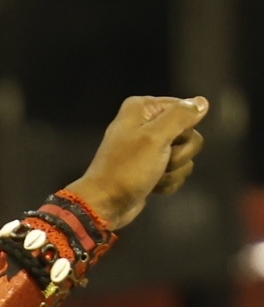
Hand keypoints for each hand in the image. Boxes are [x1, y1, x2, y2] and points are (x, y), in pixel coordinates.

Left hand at [65, 95, 208, 229]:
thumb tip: (202, 102)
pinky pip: (177, 171)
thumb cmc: (126, 169)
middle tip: (159, 161)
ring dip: (173, 170)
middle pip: (189, 133)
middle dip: (179, 153)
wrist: (105, 204)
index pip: (185, 108)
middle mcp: (146, 124)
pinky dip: (168, 181)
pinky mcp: (152, 168)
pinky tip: (153, 186)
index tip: (167, 140)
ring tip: (153, 176)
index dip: (183, 128)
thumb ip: (181, 116)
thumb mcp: (155, 137)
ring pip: (185, 155)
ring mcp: (149, 148)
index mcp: (142, 108)